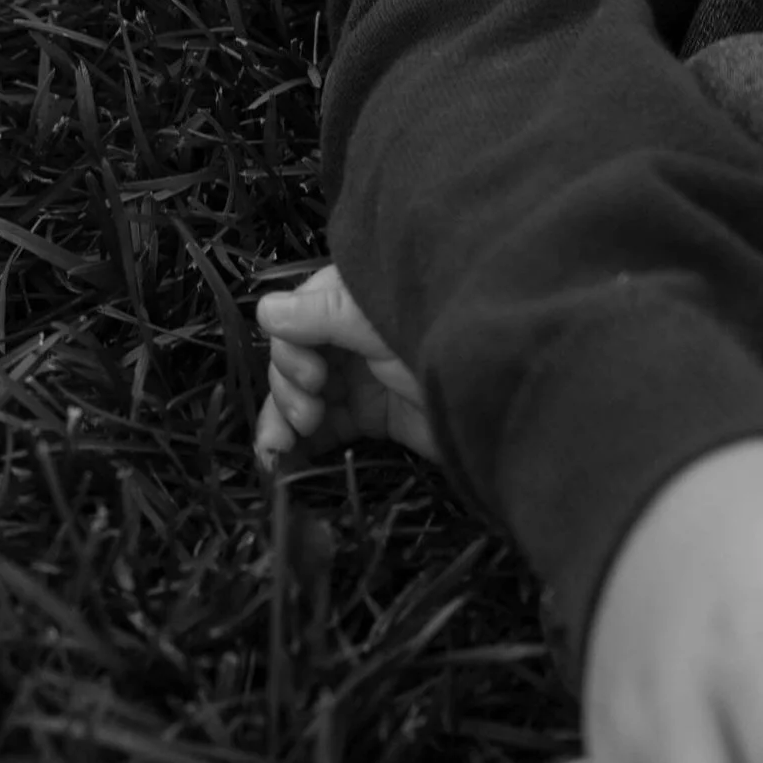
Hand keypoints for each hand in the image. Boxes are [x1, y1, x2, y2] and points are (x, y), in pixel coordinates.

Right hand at [254, 262, 441, 468]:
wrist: (497, 397)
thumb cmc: (440, 340)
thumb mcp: (379, 321)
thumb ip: (323, 314)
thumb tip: (265, 310)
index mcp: (350, 300)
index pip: (295, 321)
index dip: (291, 352)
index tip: (312, 378)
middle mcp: (350, 336)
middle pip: (293, 362)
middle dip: (287, 391)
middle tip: (307, 416)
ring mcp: (361, 378)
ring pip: (300, 398)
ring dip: (281, 422)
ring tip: (278, 452)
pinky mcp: (372, 417)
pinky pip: (322, 429)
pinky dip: (299, 445)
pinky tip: (281, 462)